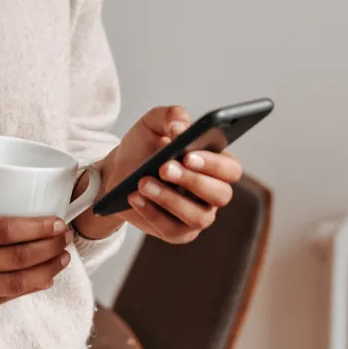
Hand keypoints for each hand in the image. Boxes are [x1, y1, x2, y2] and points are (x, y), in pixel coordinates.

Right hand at [0, 176, 73, 327]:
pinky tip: (33, 284)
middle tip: (68, 241)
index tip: (56, 222)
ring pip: (10, 285)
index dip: (37, 227)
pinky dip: (17, 293)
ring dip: (41, 274)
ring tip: (61, 264)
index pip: (4, 229)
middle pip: (15, 257)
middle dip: (48, 249)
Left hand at [74, 105, 242, 244]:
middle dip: (192, 181)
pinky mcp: (178, 232)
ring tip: (142, 182)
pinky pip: (172, 230)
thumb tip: (180, 126)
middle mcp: (212, 192)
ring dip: (168, 198)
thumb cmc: (143, 146)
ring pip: (197, 216)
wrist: (117, 171)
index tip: (188, 154)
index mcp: (214, 163)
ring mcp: (198, 215)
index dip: (213, 163)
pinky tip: (135, 197)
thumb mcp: (152, 124)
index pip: (230, 168)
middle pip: (220, 194)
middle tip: (164, 168)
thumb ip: (169, 116)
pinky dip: (152, 213)